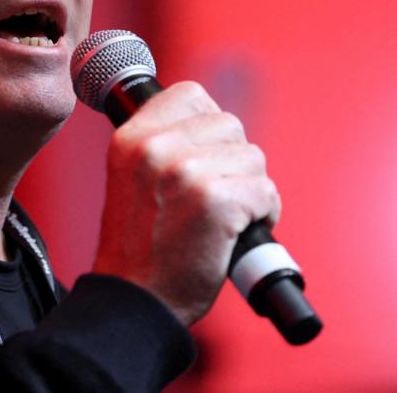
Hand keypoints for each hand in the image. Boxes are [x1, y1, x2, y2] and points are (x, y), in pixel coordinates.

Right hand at [92, 81, 280, 325]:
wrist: (134, 302)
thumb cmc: (139, 249)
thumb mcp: (132, 179)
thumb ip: (162, 145)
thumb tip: (212, 123)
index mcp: (130, 138)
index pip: (190, 95)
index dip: (208, 124)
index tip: (205, 156)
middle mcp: (155, 148)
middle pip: (229, 124)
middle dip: (233, 161)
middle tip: (214, 197)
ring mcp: (186, 172)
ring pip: (252, 157)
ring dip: (250, 189)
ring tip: (224, 219)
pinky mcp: (216, 201)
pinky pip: (266, 192)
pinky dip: (264, 214)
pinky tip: (237, 234)